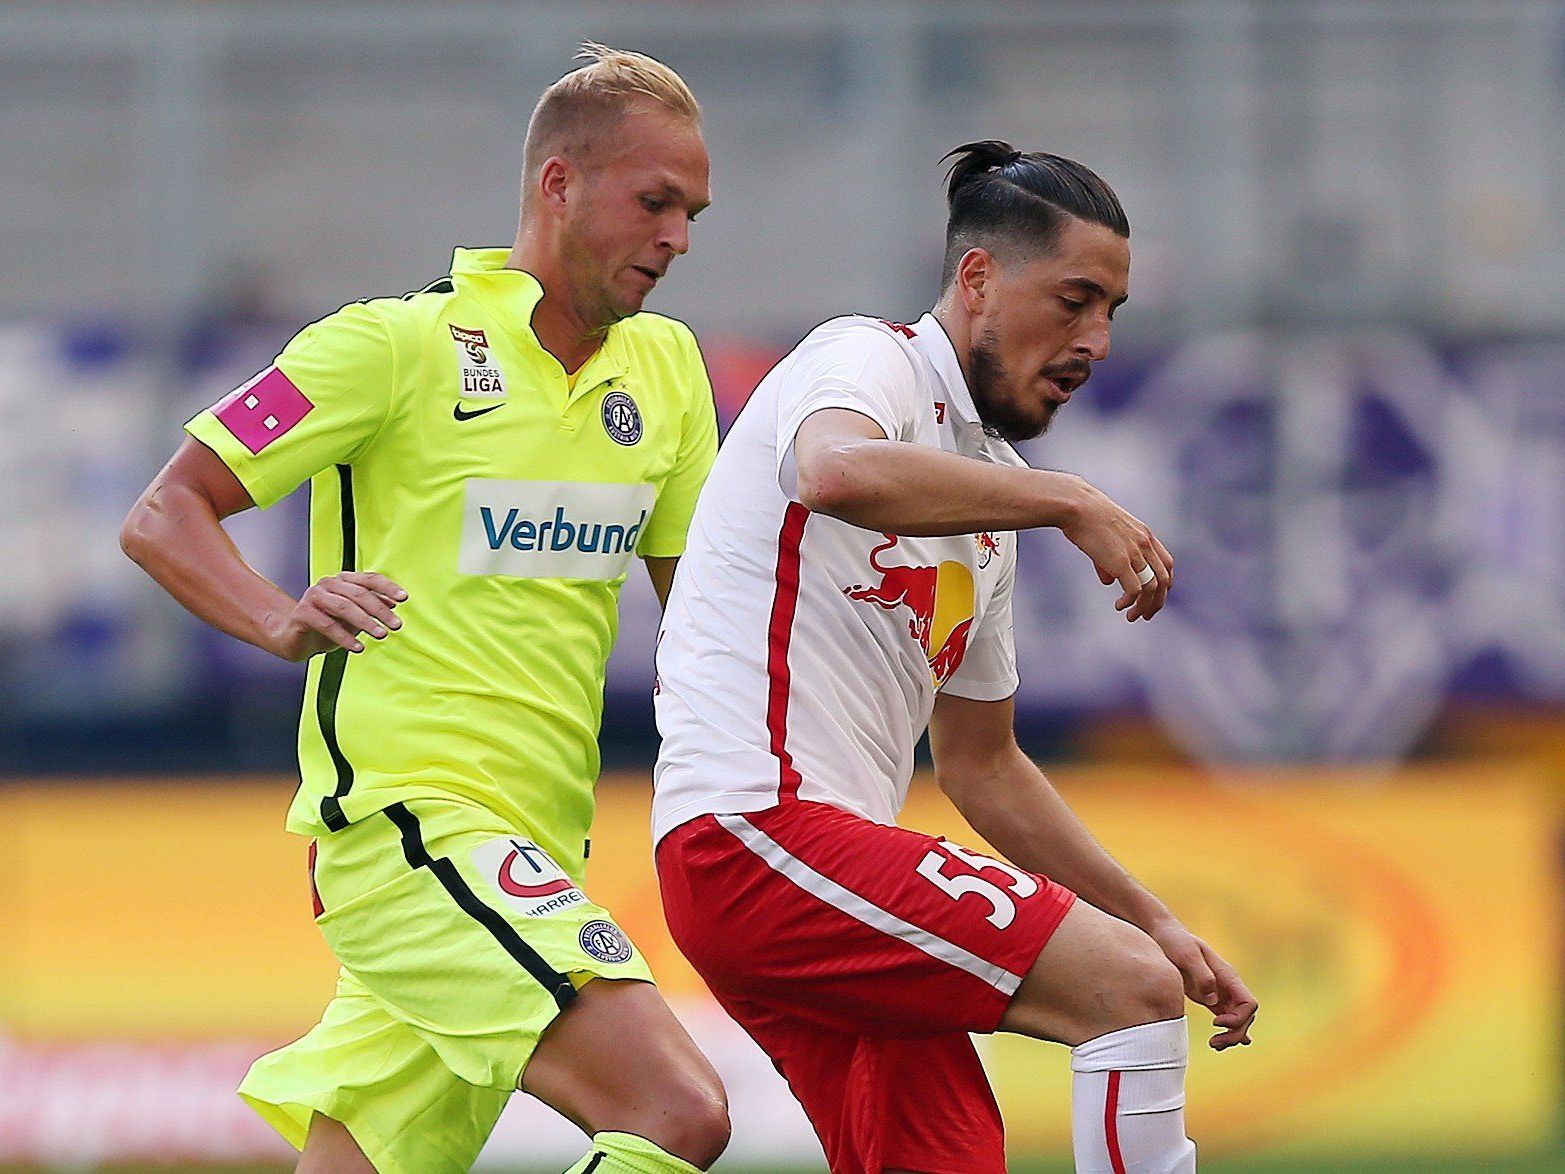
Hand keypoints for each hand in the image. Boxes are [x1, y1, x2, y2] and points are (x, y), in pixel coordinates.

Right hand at [265, 571, 407, 660]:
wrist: (294, 638)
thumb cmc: (326, 625)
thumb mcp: (354, 617)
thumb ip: (371, 607)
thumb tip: (394, 603)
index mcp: (343, 581)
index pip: (369, 579)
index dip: (387, 588)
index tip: (404, 598)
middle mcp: (328, 584)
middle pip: (359, 594)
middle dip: (380, 611)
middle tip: (396, 625)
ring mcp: (313, 597)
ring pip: (344, 607)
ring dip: (365, 622)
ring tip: (381, 635)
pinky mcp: (302, 613)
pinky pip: (327, 624)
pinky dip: (344, 637)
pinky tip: (357, 647)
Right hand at [1055, 475, 1172, 620]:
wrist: (1077, 506)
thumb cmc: (1084, 518)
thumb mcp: (1104, 537)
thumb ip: (1109, 561)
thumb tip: (1108, 581)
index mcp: (1144, 535)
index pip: (1166, 564)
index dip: (1164, 583)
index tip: (1154, 596)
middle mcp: (1145, 544)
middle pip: (1164, 580)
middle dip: (1158, 601)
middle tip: (1147, 614)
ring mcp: (1135, 553)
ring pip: (1152, 588)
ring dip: (1145, 606)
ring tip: (1134, 617)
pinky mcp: (1121, 562)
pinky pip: (1135, 590)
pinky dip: (1130, 602)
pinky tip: (1119, 606)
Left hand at [1147, 920, 1256, 1050]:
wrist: (1162, 933)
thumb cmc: (1174, 941)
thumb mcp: (1186, 955)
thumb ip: (1202, 976)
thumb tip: (1213, 1000)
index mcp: (1227, 975)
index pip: (1249, 1004)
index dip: (1239, 1019)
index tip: (1216, 1022)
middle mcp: (1227, 984)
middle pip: (1245, 1016)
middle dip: (1235, 1033)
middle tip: (1214, 1043)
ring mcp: (1219, 991)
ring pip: (1237, 1019)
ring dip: (1230, 1035)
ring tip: (1215, 1045)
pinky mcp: (1208, 996)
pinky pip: (1225, 1016)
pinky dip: (1227, 1030)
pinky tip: (1225, 1043)